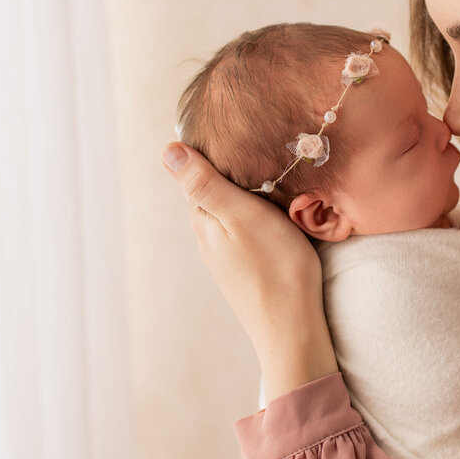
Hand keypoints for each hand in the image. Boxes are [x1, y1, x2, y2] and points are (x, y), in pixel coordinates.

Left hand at [163, 143, 337, 400]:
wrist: (293, 331)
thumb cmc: (275, 268)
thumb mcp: (242, 216)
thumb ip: (206, 184)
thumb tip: (167, 150)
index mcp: (203, 220)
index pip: (196, 174)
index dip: (210, 151)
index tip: (231, 127)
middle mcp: (208, 238)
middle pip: (211, 192)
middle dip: (225, 170)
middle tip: (252, 143)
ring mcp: (226, 256)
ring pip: (227, 212)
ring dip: (240, 193)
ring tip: (266, 170)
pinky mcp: (245, 268)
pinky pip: (242, 230)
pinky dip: (252, 214)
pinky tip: (271, 211)